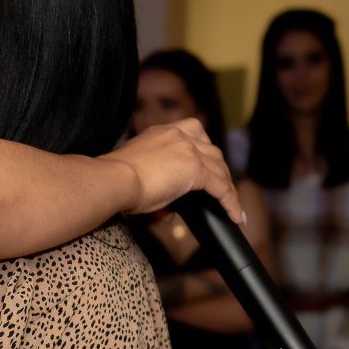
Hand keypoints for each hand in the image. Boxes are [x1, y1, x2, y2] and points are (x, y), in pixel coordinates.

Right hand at [101, 119, 243, 223]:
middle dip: (218, 171)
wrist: (113, 180)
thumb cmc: (116, 181)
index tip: (207, 169)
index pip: (193, 135)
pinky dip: (231, 202)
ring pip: (220, 167)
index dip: (203, 153)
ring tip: (232, 206)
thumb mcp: (139, 178)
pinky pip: (222, 187)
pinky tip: (235, 216)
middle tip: (222, 191)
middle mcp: (177, 135)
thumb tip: (168, 214)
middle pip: (211, 150)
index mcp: (161, 133)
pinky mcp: (196, 168)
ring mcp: (188, 149)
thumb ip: (157, 190)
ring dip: (227, 186)